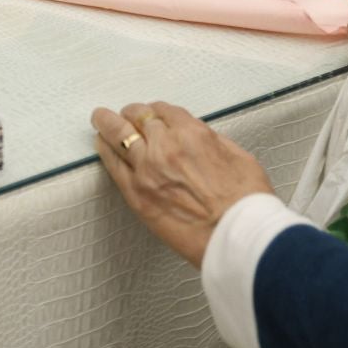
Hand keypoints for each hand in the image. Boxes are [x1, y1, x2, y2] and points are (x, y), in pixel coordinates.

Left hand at [90, 101, 273, 267]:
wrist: (237, 237)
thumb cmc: (246, 203)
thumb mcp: (239, 157)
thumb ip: (213, 142)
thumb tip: (200, 138)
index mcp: (192, 134)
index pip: (164, 111)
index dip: (156, 111)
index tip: (152, 114)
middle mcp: (165, 147)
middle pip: (137, 118)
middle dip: (130, 113)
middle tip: (123, 113)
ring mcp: (146, 171)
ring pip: (118, 135)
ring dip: (108, 123)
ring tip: (101, 119)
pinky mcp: (137, 196)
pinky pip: (113, 165)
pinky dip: (105, 150)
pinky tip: (100, 143)